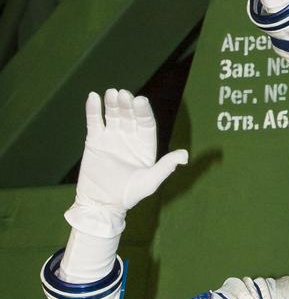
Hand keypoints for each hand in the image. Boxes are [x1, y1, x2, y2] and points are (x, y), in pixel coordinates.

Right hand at [68, 91, 187, 236]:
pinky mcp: (94, 141)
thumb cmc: (128, 195)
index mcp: (145, 145)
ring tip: (111, 93)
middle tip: (124, 94)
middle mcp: (130, 138)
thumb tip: (185, 155)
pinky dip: (93, 110)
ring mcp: (111, 137)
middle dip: (127, 105)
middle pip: (130, 116)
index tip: (140, 101)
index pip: (146, 123)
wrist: (100, 205)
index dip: (144, 112)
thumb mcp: (149, 182)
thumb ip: (165, 167)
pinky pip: (94, 122)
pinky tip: (93, 97)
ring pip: (113, 115)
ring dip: (112, 104)